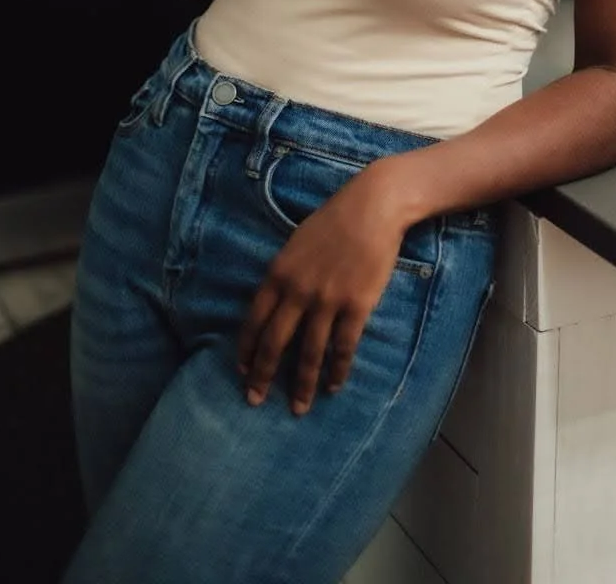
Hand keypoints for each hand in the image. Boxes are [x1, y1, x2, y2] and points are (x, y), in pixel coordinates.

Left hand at [238, 163, 407, 414]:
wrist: (373, 207)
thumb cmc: (334, 220)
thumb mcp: (296, 243)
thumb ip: (284, 274)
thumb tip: (275, 303)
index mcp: (278, 274)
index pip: (254, 321)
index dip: (246, 350)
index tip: (242, 372)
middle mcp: (297, 291)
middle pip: (274, 343)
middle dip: (262, 376)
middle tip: (254, 400)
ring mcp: (327, 300)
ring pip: (308, 353)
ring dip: (301, 385)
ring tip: (298, 408)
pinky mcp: (356, 306)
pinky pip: (343, 347)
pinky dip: (337, 371)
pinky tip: (334, 387)